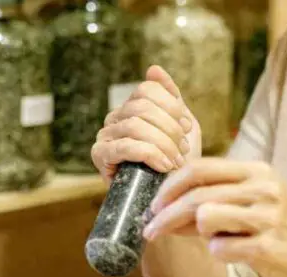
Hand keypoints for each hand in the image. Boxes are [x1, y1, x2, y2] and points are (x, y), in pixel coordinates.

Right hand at [91, 65, 200, 183]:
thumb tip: (153, 68)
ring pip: (136, 125)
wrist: (169, 198)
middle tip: (183, 149)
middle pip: (142, 106)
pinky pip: (126, 146)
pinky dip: (151, 155)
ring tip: (176, 161)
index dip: (172, 106)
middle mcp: (114, 118)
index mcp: (131, 107)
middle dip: (169, 128)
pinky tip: (164, 166)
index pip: (147, 89)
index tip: (187, 128)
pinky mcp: (99, 156)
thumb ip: (170, 97)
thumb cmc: (176, 163)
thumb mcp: (182, 126)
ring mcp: (104, 136)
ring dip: (163, 144)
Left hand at [142, 159, 286, 276]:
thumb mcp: (256, 205)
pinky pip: (220, 249)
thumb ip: (216, 200)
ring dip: (199, 235)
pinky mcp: (268, 247)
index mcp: (258, 171)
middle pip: (195, 195)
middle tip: (150, 231)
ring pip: (204, 218)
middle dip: (164, 215)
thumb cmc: (285, 235)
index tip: (153, 206)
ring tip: (219, 242)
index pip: (199, 168)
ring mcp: (267, 216)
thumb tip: (164, 208)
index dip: (168, 187)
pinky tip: (236, 255)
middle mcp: (263, 188)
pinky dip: (220, 254)